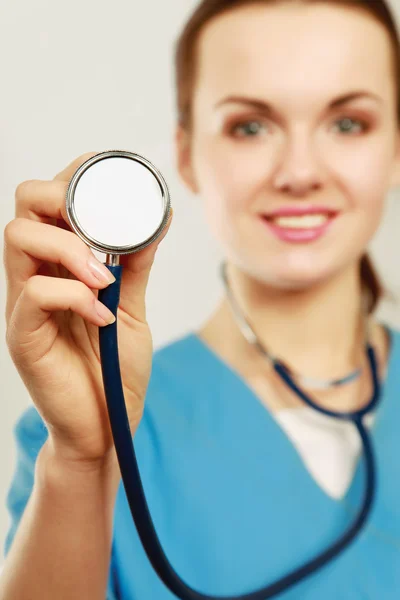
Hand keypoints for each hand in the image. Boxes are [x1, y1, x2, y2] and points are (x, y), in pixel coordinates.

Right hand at [4, 152, 172, 467]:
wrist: (107, 427)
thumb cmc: (115, 368)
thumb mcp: (132, 306)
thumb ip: (136, 264)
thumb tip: (157, 218)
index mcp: (59, 264)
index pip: (50, 200)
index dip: (73, 174)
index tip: (107, 175)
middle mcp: (35, 274)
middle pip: (24, 204)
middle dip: (62, 198)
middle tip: (98, 228)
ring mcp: (24, 303)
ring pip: (18, 236)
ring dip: (70, 247)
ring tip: (105, 278)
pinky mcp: (22, 334)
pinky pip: (34, 291)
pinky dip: (75, 294)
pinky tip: (102, 314)